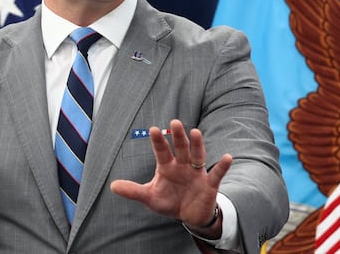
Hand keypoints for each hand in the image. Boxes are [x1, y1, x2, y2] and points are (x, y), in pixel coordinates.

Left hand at [110, 119, 231, 231]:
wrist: (190, 216)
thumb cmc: (169, 202)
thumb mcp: (150, 198)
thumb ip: (133, 191)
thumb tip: (112, 186)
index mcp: (167, 166)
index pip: (162, 151)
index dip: (158, 141)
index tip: (153, 129)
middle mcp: (182, 165)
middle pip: (180, 148)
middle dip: (177, 136)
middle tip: (174, 123)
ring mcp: (197, 173)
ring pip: (197, 156)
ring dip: (197, 145)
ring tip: (195, 132)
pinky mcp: (210, 184)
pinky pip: (217, 173)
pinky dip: (222, 166)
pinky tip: (227, 157)